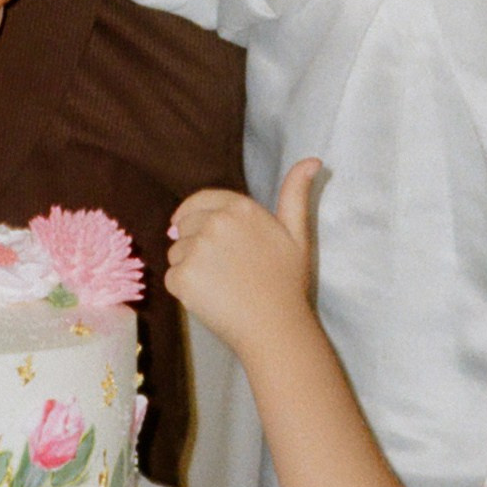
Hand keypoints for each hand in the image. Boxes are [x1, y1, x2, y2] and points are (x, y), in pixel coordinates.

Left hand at [165, 160, 321, 355]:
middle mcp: (215, 222)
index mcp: (240, 207)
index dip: (193, 215)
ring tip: (220, 285)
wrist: (276, 326)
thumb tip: (313, 160)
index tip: (193, 230)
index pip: (199, 201)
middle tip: (223, 269)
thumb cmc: (287, 282)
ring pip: (177, 253)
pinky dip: (184, 290)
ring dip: (189, 267)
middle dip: (195, 244)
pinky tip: (210, 298)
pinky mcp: (183, 277)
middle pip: (184, 227)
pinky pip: (172, 277)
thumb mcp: (297, 232)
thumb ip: (296, 193)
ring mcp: (197, 249)